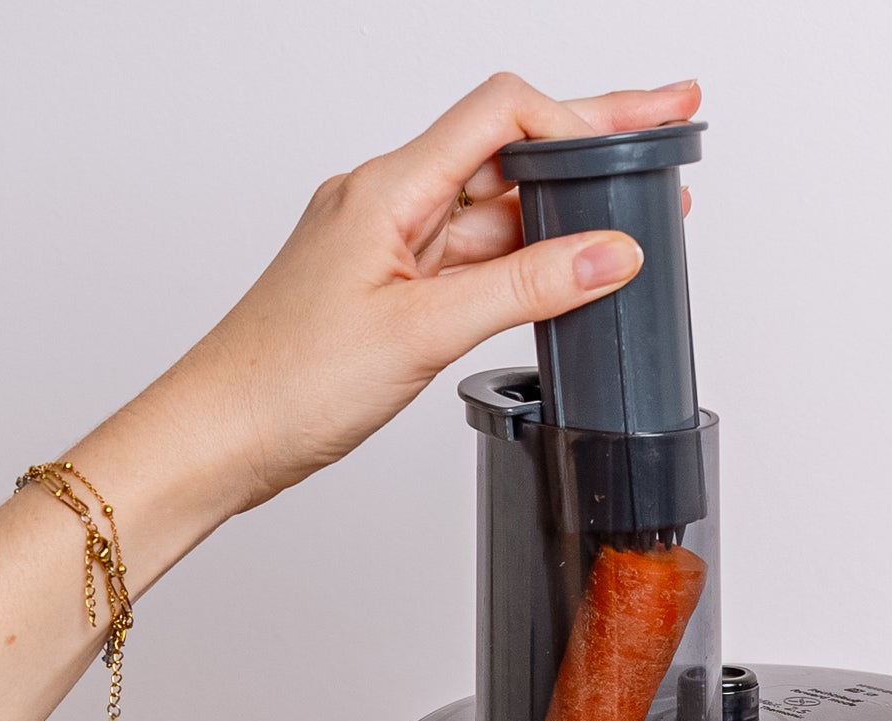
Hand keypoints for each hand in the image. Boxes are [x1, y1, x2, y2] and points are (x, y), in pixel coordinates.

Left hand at [146, 72, 701, 519]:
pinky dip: (523, 259)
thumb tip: (608, 252)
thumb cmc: (286, 380)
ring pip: (493, 210)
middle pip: (507, 150)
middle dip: (594, 138)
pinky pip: (471, 258)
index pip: (501, 113)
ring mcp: (388, 246)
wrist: (221, 435)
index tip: (645, 133)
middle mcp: (387, 203)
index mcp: (386, 189)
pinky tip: (566, 265)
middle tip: (670, 121)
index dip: (580, 117)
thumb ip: (524, 288)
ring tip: (638, 205)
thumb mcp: (422, 331)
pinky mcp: (389, 289)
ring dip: (564, 207)